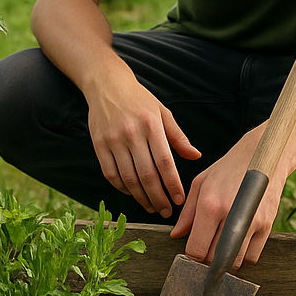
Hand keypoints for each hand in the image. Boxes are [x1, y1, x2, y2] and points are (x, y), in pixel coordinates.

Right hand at [86, 73, 199, 217]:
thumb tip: (196, 156)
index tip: (179, 199)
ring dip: (141, 197)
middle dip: (158, 197)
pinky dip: (122, 188)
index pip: (164, 162)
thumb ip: (178, 137)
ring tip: (152, 206)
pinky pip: (110, 174)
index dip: (172, 184)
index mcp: (151, 124)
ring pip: (128, 178)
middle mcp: (131, 133)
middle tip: (166, 211)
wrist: (107, 85)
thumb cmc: (138, 99)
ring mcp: (113, 140)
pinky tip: (133, 193)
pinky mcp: (99, 144)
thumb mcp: (162, 112)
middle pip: (146, 174)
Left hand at [170, 126, 283, 267]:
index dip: (192, 256)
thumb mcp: (200, 184)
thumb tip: (175, 236)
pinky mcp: (268, 227)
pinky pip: (252, 257)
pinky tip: (237, 242)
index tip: (191, 253)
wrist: (262, 156)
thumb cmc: (227, 170)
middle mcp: (231, 215)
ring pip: (235, 262)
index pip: (197, 249)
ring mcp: (252, 223)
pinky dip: (243, 256)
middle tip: (205, 250)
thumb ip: (187, 214)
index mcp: (210, 205)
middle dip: (207, 260)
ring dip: (226, 260)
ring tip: (220, 244)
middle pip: (215, 259)